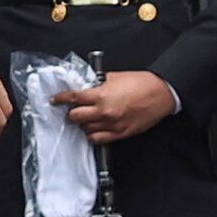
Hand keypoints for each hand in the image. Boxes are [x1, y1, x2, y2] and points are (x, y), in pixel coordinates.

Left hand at [54, 67, 177, 142]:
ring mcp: (112, 125)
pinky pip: (98, 139)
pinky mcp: (120, 133)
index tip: (55, 100)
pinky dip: (92, 134)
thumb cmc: (141, 83)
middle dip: (71, 113)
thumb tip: (87, 86)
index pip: (73, 99)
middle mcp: (104, 112)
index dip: (60, 99)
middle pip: (75, 117)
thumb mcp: (115, 77)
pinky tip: (93, 129)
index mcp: (101, 96)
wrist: (161, 94)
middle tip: (72, 109)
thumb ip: (98, 83)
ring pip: (85, 129)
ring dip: (82, 123)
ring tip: (85, 118)